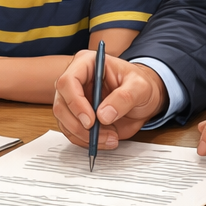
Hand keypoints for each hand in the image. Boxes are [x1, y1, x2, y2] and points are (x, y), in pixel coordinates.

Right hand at [53, 51, 167, 148]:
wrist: (143, 100)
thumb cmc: (140, 86)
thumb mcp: (140, 87)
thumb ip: (124, 98)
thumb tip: (103, 115)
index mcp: (87, 64)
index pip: (68, 81)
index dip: (75, 102)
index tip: (91, 120)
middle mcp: (76, 81)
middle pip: (61, 104)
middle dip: (78, 125)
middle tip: (98, 134)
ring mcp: (74, 99)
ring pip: (64, 121)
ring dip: (84, 136)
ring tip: (110, 138)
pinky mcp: (77, 116)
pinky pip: (72, 132)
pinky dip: (86, 141)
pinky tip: (105, 139)